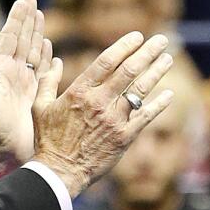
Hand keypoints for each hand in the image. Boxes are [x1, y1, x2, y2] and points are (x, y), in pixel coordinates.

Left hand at [0, 0, 49, 172]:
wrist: (4, 152)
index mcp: (0, 69)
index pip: (10, 37)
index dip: (18, 18)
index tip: (24, 0)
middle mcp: (12, 74)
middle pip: (22, 40)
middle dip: (28, 20)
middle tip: (32, 0)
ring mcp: (24, 84)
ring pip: (33, 53)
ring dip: (38, 35)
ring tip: (41, 18)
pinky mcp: (35, 96)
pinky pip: (44, 74)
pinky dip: (48, 61)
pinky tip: (52, 53)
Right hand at [32, 32, 175, 196]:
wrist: (59, 172)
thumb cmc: (48, 140)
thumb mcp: (40, 107)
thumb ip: (48, 81)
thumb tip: (56, 60)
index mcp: (79, 92)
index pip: (107, 61)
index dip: (125, 46)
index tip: (138, 36)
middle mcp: (99, 102)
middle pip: (129, 70)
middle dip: (148, 52)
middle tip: (162, 40)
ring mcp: (114, 119)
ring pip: (141, 89)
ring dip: (157, 72)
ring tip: (168, 59)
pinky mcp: (124, 136)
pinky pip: (146, 116)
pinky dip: (159, 104)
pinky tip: (169, 94)